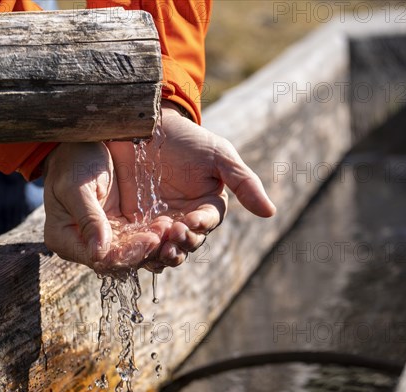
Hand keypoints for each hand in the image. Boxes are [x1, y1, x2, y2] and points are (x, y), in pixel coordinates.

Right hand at [42, 142, 169, 272]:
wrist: (82, 143)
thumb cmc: (73, 161)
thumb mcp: (77, 187)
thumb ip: (88, 219)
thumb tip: (98, 253)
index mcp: (64, 239)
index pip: (100, 259)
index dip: (127, 254)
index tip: (150, 241)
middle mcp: (83, 244)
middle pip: (118, 260)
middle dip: (145, 250)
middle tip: (167, 235)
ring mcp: (102, 236)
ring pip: (131, 251)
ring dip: (153, 244)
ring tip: (171, 230)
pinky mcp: (118, 226)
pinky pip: (137, 237)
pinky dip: (153, 233)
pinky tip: (167, 224)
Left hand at [107, 101, 275, 270]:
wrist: (146, 125)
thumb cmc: (186, 138)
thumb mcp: (218, 155)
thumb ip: (244, 182)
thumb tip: (271, 212)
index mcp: (208, 205)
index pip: (208, 222)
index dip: (201, 225)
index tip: (191, 221)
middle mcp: (186, 218)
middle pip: (187, 241)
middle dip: (181, 243)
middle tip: (171, 238)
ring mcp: (160, 222)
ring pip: (164, 246)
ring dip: (161, 252)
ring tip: (155, 248)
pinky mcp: (136, 222)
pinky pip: (139, 242)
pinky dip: (139, 248)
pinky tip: (134, 248)